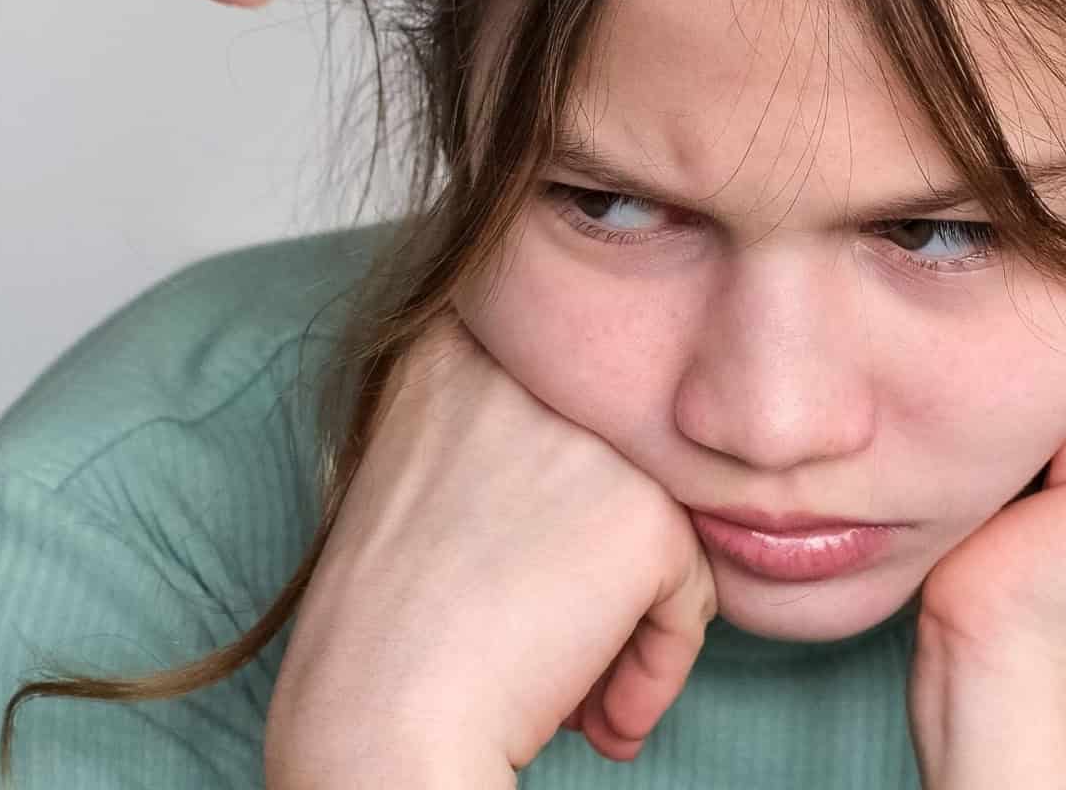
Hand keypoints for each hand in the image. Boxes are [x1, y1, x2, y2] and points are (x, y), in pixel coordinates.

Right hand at [263, 313, 718, 787]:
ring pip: (659, 526)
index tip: (507, 577)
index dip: (549, 511)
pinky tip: (595, 717)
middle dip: (592, 565)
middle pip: (614, 465)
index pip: (563, 414)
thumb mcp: (421, 482)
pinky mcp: (649, 516)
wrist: (374, 720)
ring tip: (569, 690)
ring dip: (626, 620)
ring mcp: (596, 439)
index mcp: (458, 345)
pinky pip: (692, 595)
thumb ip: (513, 444)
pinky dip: (656, 668)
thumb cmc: (380, 630)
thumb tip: (615, 474)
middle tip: (541, 641)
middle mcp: (533, 369)